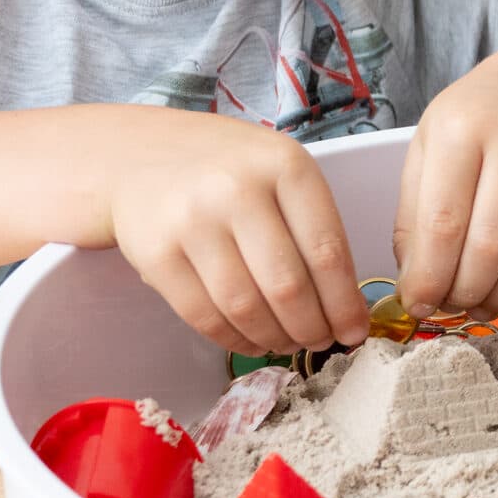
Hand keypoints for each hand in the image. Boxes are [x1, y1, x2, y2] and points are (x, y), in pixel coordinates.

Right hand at [102, 109, 367, 355]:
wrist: (142, 155)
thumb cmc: (230, 169)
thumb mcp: (281, 172)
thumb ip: (314, 227)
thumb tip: (346, 307)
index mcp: (285, 166)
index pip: (327, 251)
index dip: (344, 303)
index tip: (354, 331)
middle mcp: (238, 190)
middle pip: (288, 286)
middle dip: (313, 328)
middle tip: (321, 342)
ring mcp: (191, 221)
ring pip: (246, 307)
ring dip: (275, 338)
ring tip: (289, 342)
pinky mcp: (155, 254)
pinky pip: (204, 315)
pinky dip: (234, 339)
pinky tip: (251, 339)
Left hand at [393, 64, 497, 319]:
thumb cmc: (478, 122)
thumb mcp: (428, 148)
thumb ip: (414, 215)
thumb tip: (418, 286)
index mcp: (463, 128)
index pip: (443, 222)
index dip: (429, 277)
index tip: (419, 305)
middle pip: (490, 245)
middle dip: (465, 292)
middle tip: (452, 307)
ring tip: (482, 302)